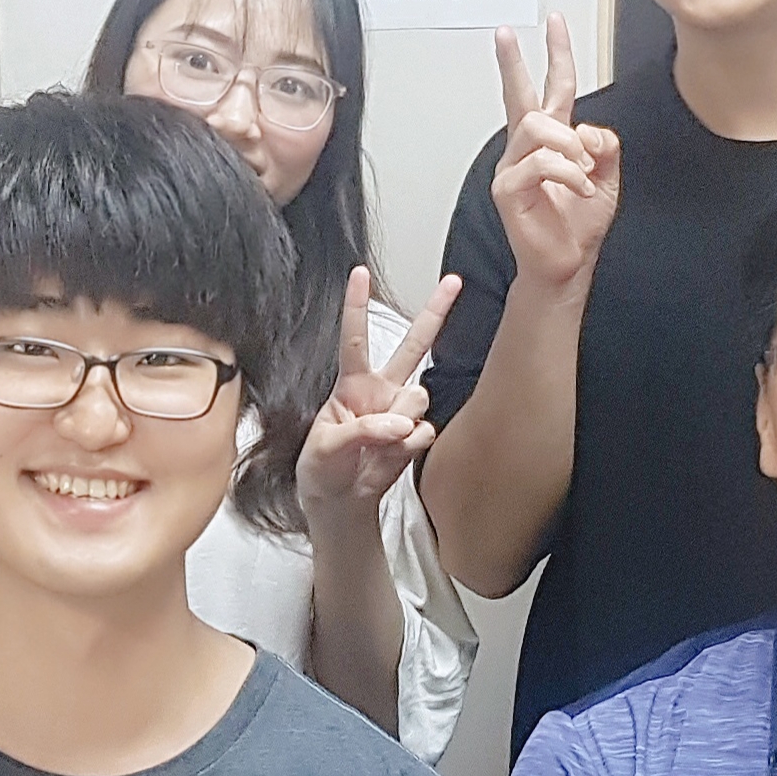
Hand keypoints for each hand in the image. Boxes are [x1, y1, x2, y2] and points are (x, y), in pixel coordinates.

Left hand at [296, 270, 459, 520]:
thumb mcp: (324, 449)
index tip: (359, 272)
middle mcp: (381, 390)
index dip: (357, 306)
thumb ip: (361, 432)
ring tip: (377, 444)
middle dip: (435, 312)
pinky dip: (408, 446)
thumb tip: (401, 426)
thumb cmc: (322, 469)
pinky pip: (423, 431)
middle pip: (413, 345)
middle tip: (455, 281)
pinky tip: (389, 456)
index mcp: (350, 384)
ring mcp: (401, 412)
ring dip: (399, 421)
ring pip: (418, 397)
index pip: (354, 339)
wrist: (339, 503)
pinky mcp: (415, 436)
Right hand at [489, 13, 619, 289]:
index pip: (555, 87)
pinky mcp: (507, 188)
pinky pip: (541, 163)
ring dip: (570, 146)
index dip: (557, 53)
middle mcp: (528, 148)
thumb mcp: (609, 175)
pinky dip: (569, 174)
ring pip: (539, 128)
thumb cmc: (579, 225)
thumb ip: (605, 143)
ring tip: (584, 170)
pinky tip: (580, 189)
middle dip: (514, 61)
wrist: (567, 264)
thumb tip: (587, 130)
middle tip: (505, 34)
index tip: (554, 22)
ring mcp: (513, 166)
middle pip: (520, 95)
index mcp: (553, 140)